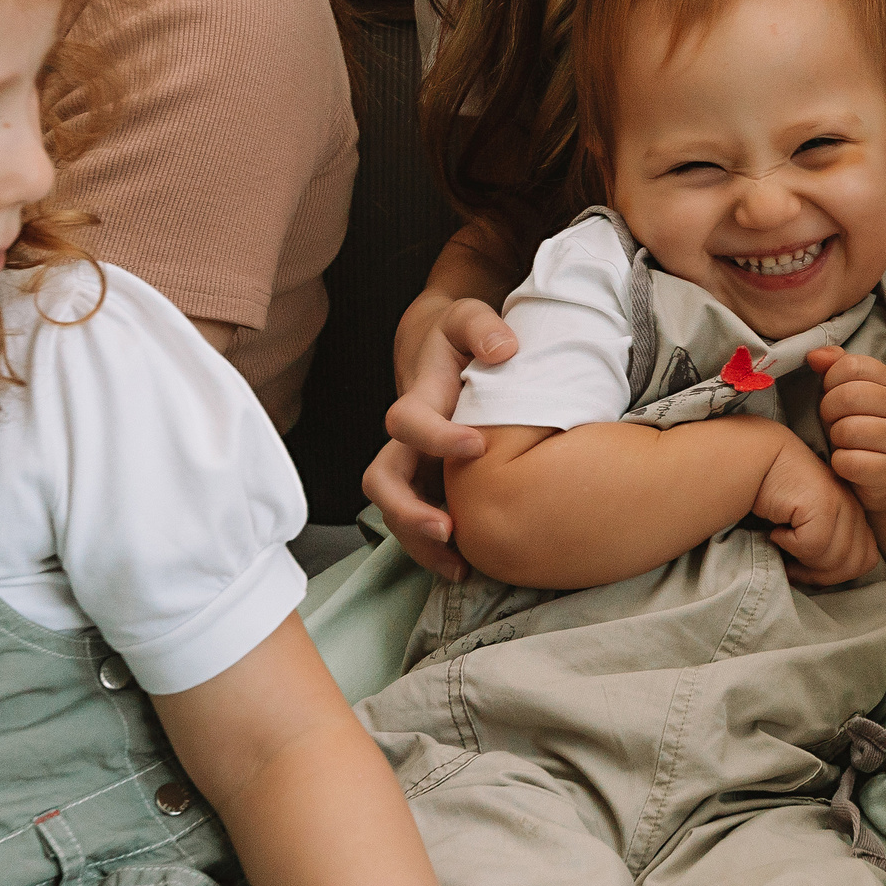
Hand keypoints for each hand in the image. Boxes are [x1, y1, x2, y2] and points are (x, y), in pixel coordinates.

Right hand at [363, 296, 516, 579]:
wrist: (440, 351)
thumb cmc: (460, 336)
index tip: (476, 445)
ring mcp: (413, 466)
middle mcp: (407, 440)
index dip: (435, 437)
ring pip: (396, 513)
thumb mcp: (470, 317)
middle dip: (408, 512)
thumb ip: (483, 326)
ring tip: (462, 568)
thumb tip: (503, 349)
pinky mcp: (428, 485)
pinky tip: (470, 566)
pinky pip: (419, 523)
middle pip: (382, 482)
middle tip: (448, 531)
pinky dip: (437, 549)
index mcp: (418, 399)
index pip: (407, 421)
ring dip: (421, 544)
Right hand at [754, 434, 877, 586]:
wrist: (764, 459)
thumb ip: (829, 545)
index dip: (836, 573)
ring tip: (783, 540)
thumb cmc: (783, 496)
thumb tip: (823, 579)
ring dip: (802, 559)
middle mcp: (855, 509)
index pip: (866, 561)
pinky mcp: (823, 503)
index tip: (806, 566)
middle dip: (818, 573)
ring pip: (832, 559)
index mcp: (858, 515)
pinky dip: (788, 544)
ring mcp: (842, 504)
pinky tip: (777, 529)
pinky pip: (812, 546)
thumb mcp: (813, 523)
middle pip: (851, 565)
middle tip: (791, 562)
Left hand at [811, 345, 885, 511]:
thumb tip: (815, 356)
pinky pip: (850, 462)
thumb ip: (833, 366)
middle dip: (828, 410)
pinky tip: (847, 463)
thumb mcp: (845, 391)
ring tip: (842, 442)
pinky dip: (839, 464)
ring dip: (835, 438)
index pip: (852, 365)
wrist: (875, 477)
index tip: (831, 392)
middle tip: (832, 421)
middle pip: (849, 396)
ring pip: (848, 430)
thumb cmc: (856, 427)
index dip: (831, 379)